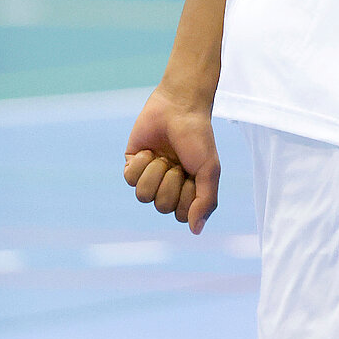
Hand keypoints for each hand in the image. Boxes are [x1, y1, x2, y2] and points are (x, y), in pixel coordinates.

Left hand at [123, 84, 220, 233]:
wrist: (179, 107)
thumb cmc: (198, 138)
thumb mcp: (209, 170)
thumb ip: (205, 201)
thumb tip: (195, 231)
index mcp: (187, 190)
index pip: (180, 214)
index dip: (185, 197)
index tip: (193, 175)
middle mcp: (167, 187)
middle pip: (161, 206)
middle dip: (170, 182)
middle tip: (177, 162)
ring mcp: (149, 177)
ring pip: (142, 196)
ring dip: (154, 172)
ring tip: (163, 156)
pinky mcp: (132, 166)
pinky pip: (129, 179)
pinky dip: (140, 164)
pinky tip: (149, 150)